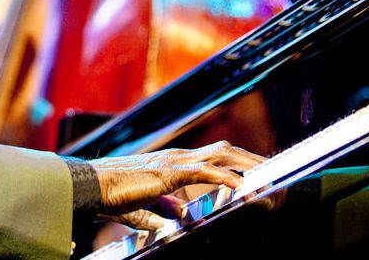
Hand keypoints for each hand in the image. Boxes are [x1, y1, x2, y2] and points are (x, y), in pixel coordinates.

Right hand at [88, 140, 263, 230]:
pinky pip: (202, 171)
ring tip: (267, 176)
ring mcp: (174, 161)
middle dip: (252, 160)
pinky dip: (223, 176)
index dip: (239, 162)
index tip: (259, 170)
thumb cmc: (114, 194)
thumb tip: (180, 216)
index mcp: (175, 163)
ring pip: (220, 156)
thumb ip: (166, 209)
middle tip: (275, 171)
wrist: (92, 186)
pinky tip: (238, 184)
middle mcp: (179, 156)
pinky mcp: (167, 172)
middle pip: (226, 152)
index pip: (216, 157)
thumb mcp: (148, 206)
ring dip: (246, 165)